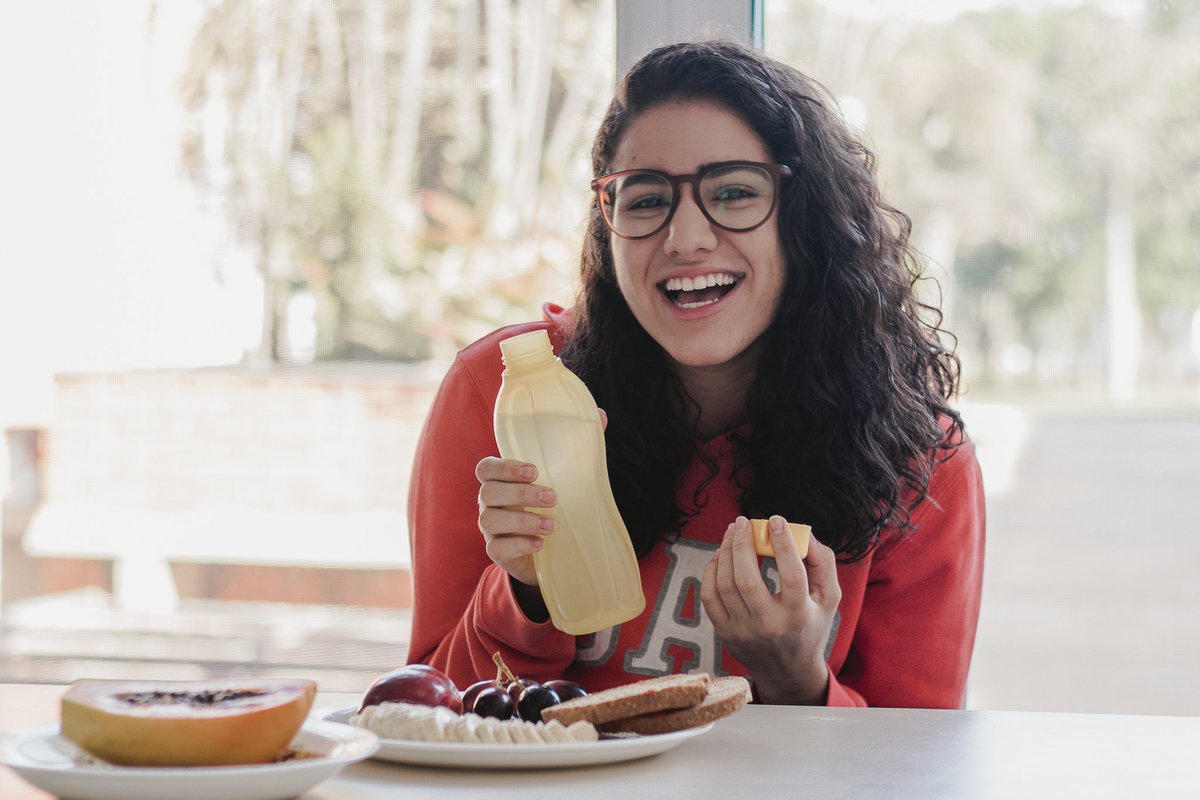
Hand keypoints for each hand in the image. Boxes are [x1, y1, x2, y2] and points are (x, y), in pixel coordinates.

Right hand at [475, 456, 557, 588]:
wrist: (546, 555)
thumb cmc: (547, 512)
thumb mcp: (549, 494)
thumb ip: (556, 479)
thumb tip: (585, 467)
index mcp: (498, 483)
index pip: (486, 469)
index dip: (506, 468)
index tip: (534, 472)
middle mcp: (488, 504)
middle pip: (488, 492)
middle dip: (522, 494)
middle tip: (553, 498)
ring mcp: (489, 530)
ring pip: (490, 519)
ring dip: (523, 520)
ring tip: (551, 525)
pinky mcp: (496, 553)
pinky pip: (496, 548)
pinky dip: (519, 545)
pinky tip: (540, 543)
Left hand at [700, 515, 841, 704]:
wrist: (788, 670)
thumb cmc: (810, 624)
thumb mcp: (829, 597)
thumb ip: (822, 562)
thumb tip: (802, 532)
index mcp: (799, 615)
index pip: (790, 574)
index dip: (782, 543)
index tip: (775, 520)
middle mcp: (770, 625)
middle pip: (747, 579)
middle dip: (742, 544)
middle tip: (742, 522)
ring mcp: (744, 631)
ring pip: (725, 585)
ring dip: (725, 553)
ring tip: (732, 533)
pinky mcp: (725, 633)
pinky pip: (710, 596)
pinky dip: (711, 571)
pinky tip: (721, 556)